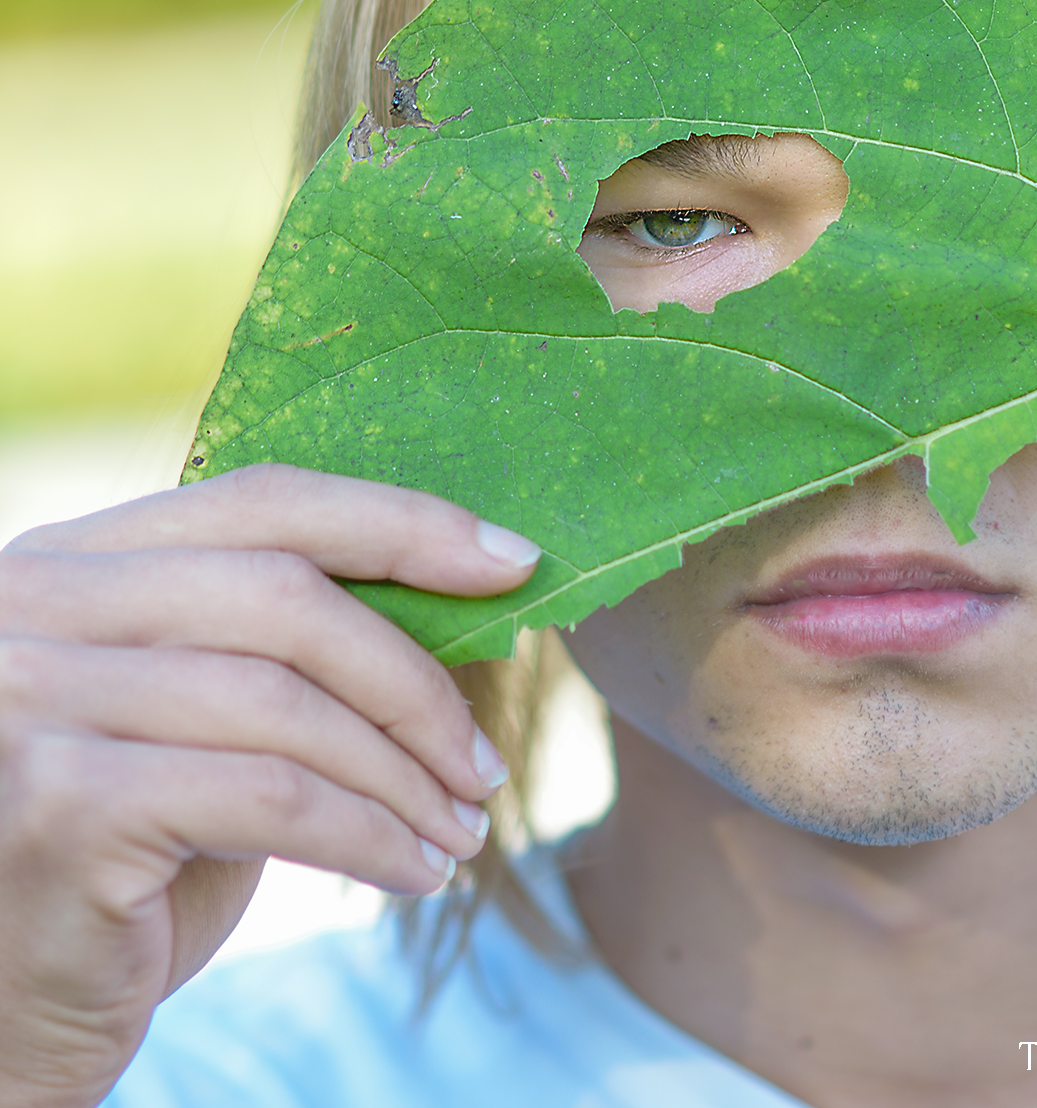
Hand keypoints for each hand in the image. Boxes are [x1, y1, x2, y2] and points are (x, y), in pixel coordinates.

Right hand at [0, 463, 538, 1107]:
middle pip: (284, 595)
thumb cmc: (126, 860)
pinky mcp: (57, 800)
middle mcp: (33, 605)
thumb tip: (461, 598)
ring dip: (404, 774)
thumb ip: (280, 650)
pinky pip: (272, 798)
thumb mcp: (197, 723)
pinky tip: (414, 872)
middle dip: (413, 678)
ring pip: (287, 703)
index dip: (399, 522)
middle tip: (482, 761)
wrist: (8, 1013)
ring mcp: (31, 696)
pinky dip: (371, 834)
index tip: (509, 561)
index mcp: (72, 561)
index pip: (261, 500)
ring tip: (460, 828)